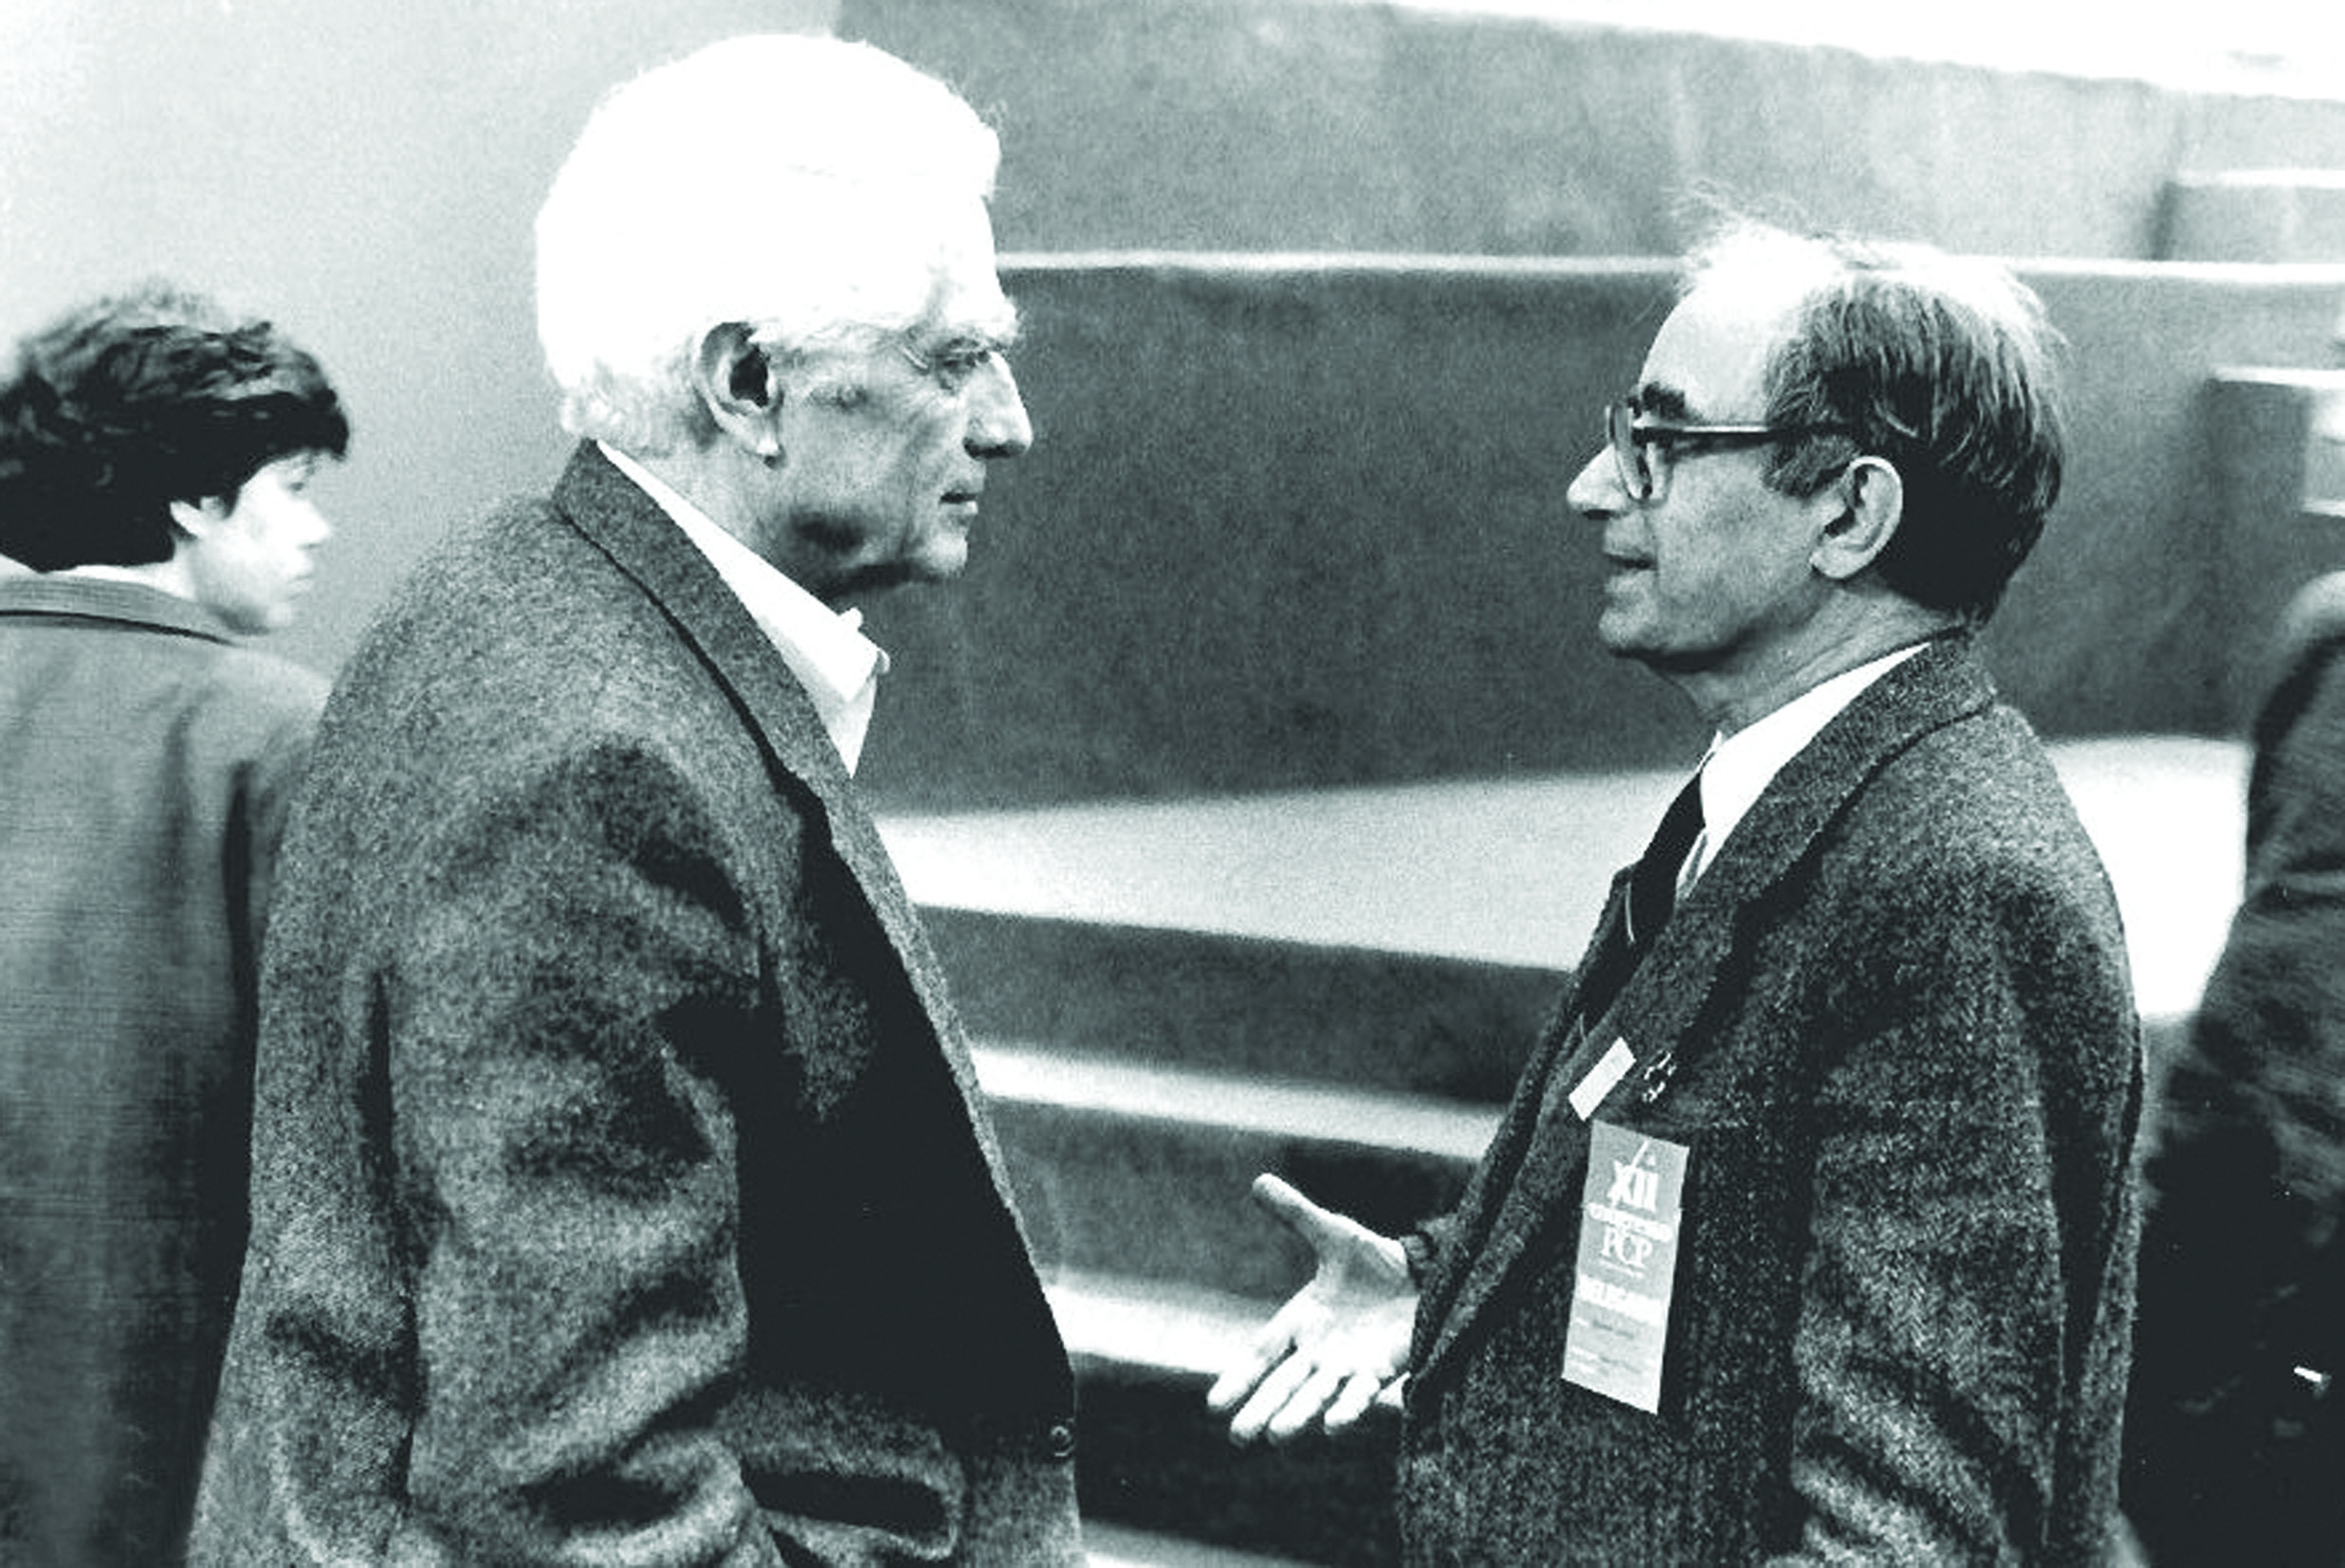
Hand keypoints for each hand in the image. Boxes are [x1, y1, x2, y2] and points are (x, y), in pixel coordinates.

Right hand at [1206, 1173, 1418, 1444]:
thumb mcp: (1332, 1232)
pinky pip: (1360, 1394)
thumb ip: (1297, 1214)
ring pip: (1317, 1396)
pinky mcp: (1380, 1371)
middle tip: (1238, 1437)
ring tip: (1276, 1437)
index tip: (1214, 1404)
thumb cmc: (1373, 1260)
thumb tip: (1259, 1181)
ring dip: (1297, 1416)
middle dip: (1261, 1410)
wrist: (1421, 1276)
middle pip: (1284, 1385)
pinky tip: (1332, 1427)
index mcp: (1301, 1321)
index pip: (1263, 1354)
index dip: (1240, 1378)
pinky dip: (1347, 1411)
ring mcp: (1348, 1366)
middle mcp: (1319, 1352)